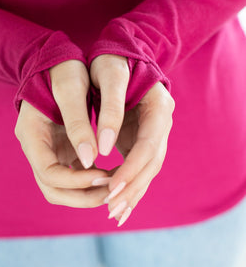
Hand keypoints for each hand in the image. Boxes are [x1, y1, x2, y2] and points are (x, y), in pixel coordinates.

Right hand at [14, 60, 110, 207]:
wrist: (57, 59)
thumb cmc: (63, 69)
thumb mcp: (71, 89)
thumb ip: (78, 124)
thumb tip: (92, 159)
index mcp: (30, 133)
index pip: (48, 174)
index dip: (76, 181)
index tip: (104, 175)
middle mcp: (35, 147)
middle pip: (53, 189)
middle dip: (83, 196)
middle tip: (112, 191)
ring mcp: (47, 150)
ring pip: (62, 188)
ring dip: (87, 193)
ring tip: (115, 185)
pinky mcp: (61, 149)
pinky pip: (73, 176)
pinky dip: (91, 181)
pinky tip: (112, 173)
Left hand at [90, 54, 174, 224]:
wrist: (120, 53)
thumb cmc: (111, 61)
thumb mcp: (109, 77)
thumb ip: (109, 110)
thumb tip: (103, 150)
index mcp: (160, 107)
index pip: (149, 146)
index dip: (131, 168)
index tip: (111, 187)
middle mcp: (162, 123)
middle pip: (152, 162)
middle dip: (132, 187)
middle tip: (111, 208)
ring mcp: (154, 132)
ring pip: (147, 169)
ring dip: (132, 192)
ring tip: (114, 213)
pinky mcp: (141, 138)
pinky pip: (138, 165)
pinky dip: (129, 184)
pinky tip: (117, 201)